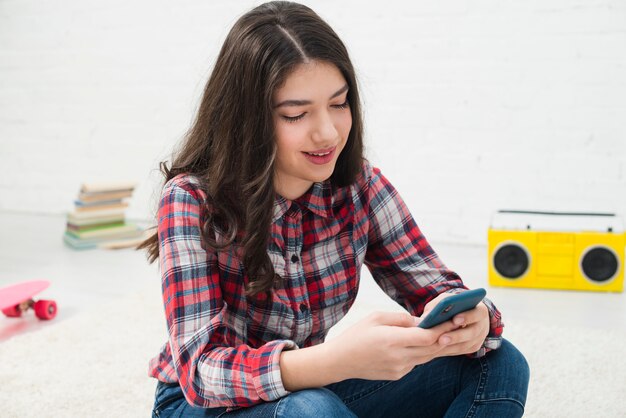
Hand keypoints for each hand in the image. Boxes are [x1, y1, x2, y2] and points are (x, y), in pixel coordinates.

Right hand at [325, 311, 457, 380]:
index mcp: (392, 340)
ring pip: (427, 357)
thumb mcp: (376, 317)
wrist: (340, 361)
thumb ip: (401, 318)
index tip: (451, 319)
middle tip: (455, 324)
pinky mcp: (397, 375)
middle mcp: (398, 357)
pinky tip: (424, 343)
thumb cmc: (356, 335)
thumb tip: (421, 321)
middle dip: (444, 336)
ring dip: (435, 345)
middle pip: (432, 349)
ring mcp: (399, 369)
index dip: (442, 328)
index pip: (427, 337)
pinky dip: (422, 353)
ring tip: (445, 332)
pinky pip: (416, 362)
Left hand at [421, 294, 490, 356]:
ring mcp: (480, 338)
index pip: (478, 313)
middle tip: (442, 339)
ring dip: (451, 346)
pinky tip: (437, 350)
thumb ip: (439, 304)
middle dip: (456, 336)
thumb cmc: (453, 305)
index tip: (455, 319)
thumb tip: (426, 317)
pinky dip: (449, 350)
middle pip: (472, 332)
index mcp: (480, 310)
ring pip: (466, 345)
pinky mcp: (473, 347)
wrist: (463, 315)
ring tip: (436, 345)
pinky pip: (462, 351)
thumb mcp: (446, 300)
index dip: (467, 317)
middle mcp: (483, 325)